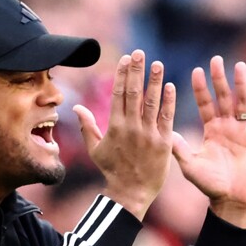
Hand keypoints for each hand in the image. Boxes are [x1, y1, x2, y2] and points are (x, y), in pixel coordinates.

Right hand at [73, 49, 175, 220]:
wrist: (131, 192)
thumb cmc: (111, 170)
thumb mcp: (95, 149)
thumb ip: (86, 126)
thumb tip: (76, 107)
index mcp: (114, 127)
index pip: (118, 94)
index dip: (122, 75)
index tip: (126, 59)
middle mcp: (131, 128)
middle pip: (134, 93)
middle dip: (136, 71)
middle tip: (140, 53)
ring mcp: (148, 134)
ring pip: (151, 102)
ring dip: (154, 81)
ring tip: (157, 64)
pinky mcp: (163, 142)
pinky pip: (166, 118)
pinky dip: (168, 101)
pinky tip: (170, 85)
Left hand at [172, 56, 245, 227]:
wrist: (233, 200)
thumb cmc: (210, 185)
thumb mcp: (191, 165)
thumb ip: (178, 148)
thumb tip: (162, 132)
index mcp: (211, 131)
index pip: (205, 104)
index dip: (201, 88)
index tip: (195, 70)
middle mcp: (227, 127)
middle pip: (223, 98)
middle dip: (220, 79)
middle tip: (215, 59)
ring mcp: (244, 131)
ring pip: (242, 102)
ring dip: (240, 84)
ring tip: (237, 65)